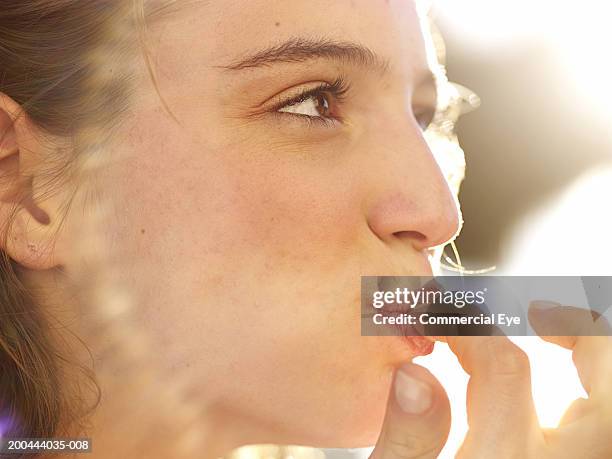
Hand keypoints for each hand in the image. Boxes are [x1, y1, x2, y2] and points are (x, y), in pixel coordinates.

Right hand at [370, 303, 611, 458]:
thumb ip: (406, 442)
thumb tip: (416, 373)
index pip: (506, 369)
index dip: (471, 329)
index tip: (445, 320)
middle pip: (609, 385)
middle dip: (581, 329)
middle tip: (538, 314)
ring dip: (600, 366)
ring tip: (559, 342)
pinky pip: (603, 439)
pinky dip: (593, 405)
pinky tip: (562, 403)